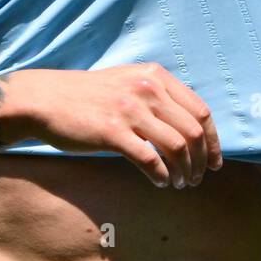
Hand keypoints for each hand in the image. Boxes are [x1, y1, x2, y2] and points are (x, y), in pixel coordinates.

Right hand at [0, 64, 222, 188]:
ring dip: (184, 171)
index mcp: (156, 76)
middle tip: (198, 178)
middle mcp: (148, 89)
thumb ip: (157, 96)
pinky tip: (160, 183)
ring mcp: (130, 109)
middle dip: (202, 160)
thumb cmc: (88, 96)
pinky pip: (150, 159)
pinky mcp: (112, 131)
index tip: (214, 161)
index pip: (200, 111)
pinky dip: (161, 176)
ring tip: (180, 184)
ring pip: (177, 147)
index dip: (213, 141)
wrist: (46, 99)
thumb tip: (188, 128)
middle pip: (194, 131)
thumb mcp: (128, 82)